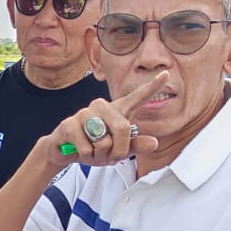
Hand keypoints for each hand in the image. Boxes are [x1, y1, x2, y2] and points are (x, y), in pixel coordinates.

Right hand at [35, 73, 168, 171]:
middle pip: (122, 128)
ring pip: (103, 140)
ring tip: (91, 152)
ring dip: (99, 155)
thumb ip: (134, 146)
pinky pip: (87, 147)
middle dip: (118, 150)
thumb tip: (154, 143)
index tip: (167, 74)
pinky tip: (79, 150)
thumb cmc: (93, 148)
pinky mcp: (69, 124)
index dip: (152, 87)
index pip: (137, 97)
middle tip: (108, 157)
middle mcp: (102, 107)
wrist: (63, 153)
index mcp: (117, 111)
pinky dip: (86, 156)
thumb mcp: (116, 151)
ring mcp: (84, 114)